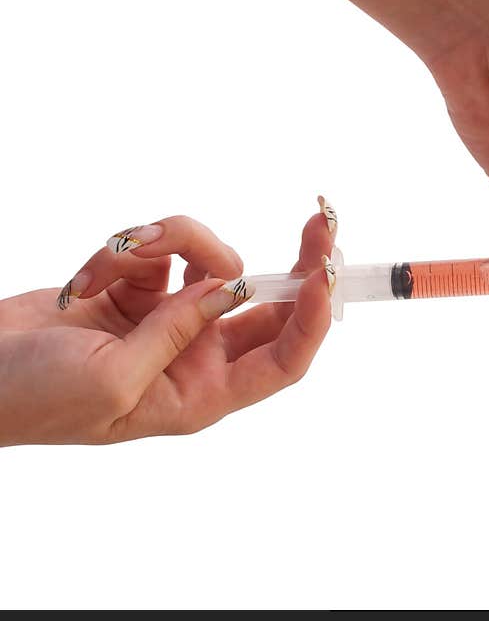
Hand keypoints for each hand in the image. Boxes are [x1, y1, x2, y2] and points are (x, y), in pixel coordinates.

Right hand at [0, 204, 337, 445]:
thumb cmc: (33, 400)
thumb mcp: (113, 380)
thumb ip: (176, 333)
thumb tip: (230, 289)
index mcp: (202, 394)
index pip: (282, 359)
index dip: (310, 320)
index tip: (323, 274)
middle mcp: (196, 357)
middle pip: (268, 305)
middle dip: (295, 262)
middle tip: (319, 220)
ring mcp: (170, 319)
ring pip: (211, 262)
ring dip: (176, 243)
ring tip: (120, 252)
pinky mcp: (139, 289)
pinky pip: (160, 250)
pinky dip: (127, 249)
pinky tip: (86, 275)